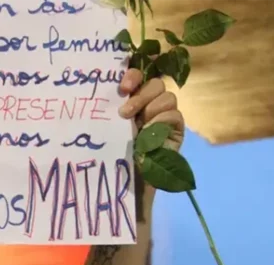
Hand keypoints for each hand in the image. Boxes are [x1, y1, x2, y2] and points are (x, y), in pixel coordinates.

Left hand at [117, 69, 185, 205]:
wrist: (128, 181)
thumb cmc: (113, 153)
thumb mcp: (108, 126)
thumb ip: (109, 107)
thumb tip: (97, 88)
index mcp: (133, 98)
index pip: (139, 74)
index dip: (133, 74)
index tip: (122, 86)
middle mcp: (150, 103)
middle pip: (155, 82)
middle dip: (139, 92)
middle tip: (124, 112)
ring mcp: (165, 115)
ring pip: (166, 95)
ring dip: (149, 107)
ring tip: (135, 125)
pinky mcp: (176, 129)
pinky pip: (174, 114)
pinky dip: (161, 120)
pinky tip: (149, 131)